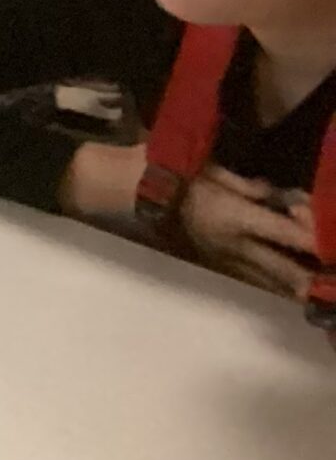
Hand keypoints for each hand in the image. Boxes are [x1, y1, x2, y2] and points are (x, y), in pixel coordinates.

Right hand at [178, 166, 320, 300]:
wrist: (143, 192)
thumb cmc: (179, 173)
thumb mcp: (215, 169)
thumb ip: (250, 187)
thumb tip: (277, 197)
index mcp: (236, 217)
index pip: (287, 234)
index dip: (314, 239)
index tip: (329, 240)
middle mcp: (236, 245)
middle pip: (286, 271)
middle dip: (313, 280)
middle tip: (328, 283)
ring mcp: (227, 260)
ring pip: (272, 283)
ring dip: (297, 287)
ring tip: (315, 289)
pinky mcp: (218, 265)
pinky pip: (254, 281)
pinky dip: (275, 284)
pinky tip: (287, 287)